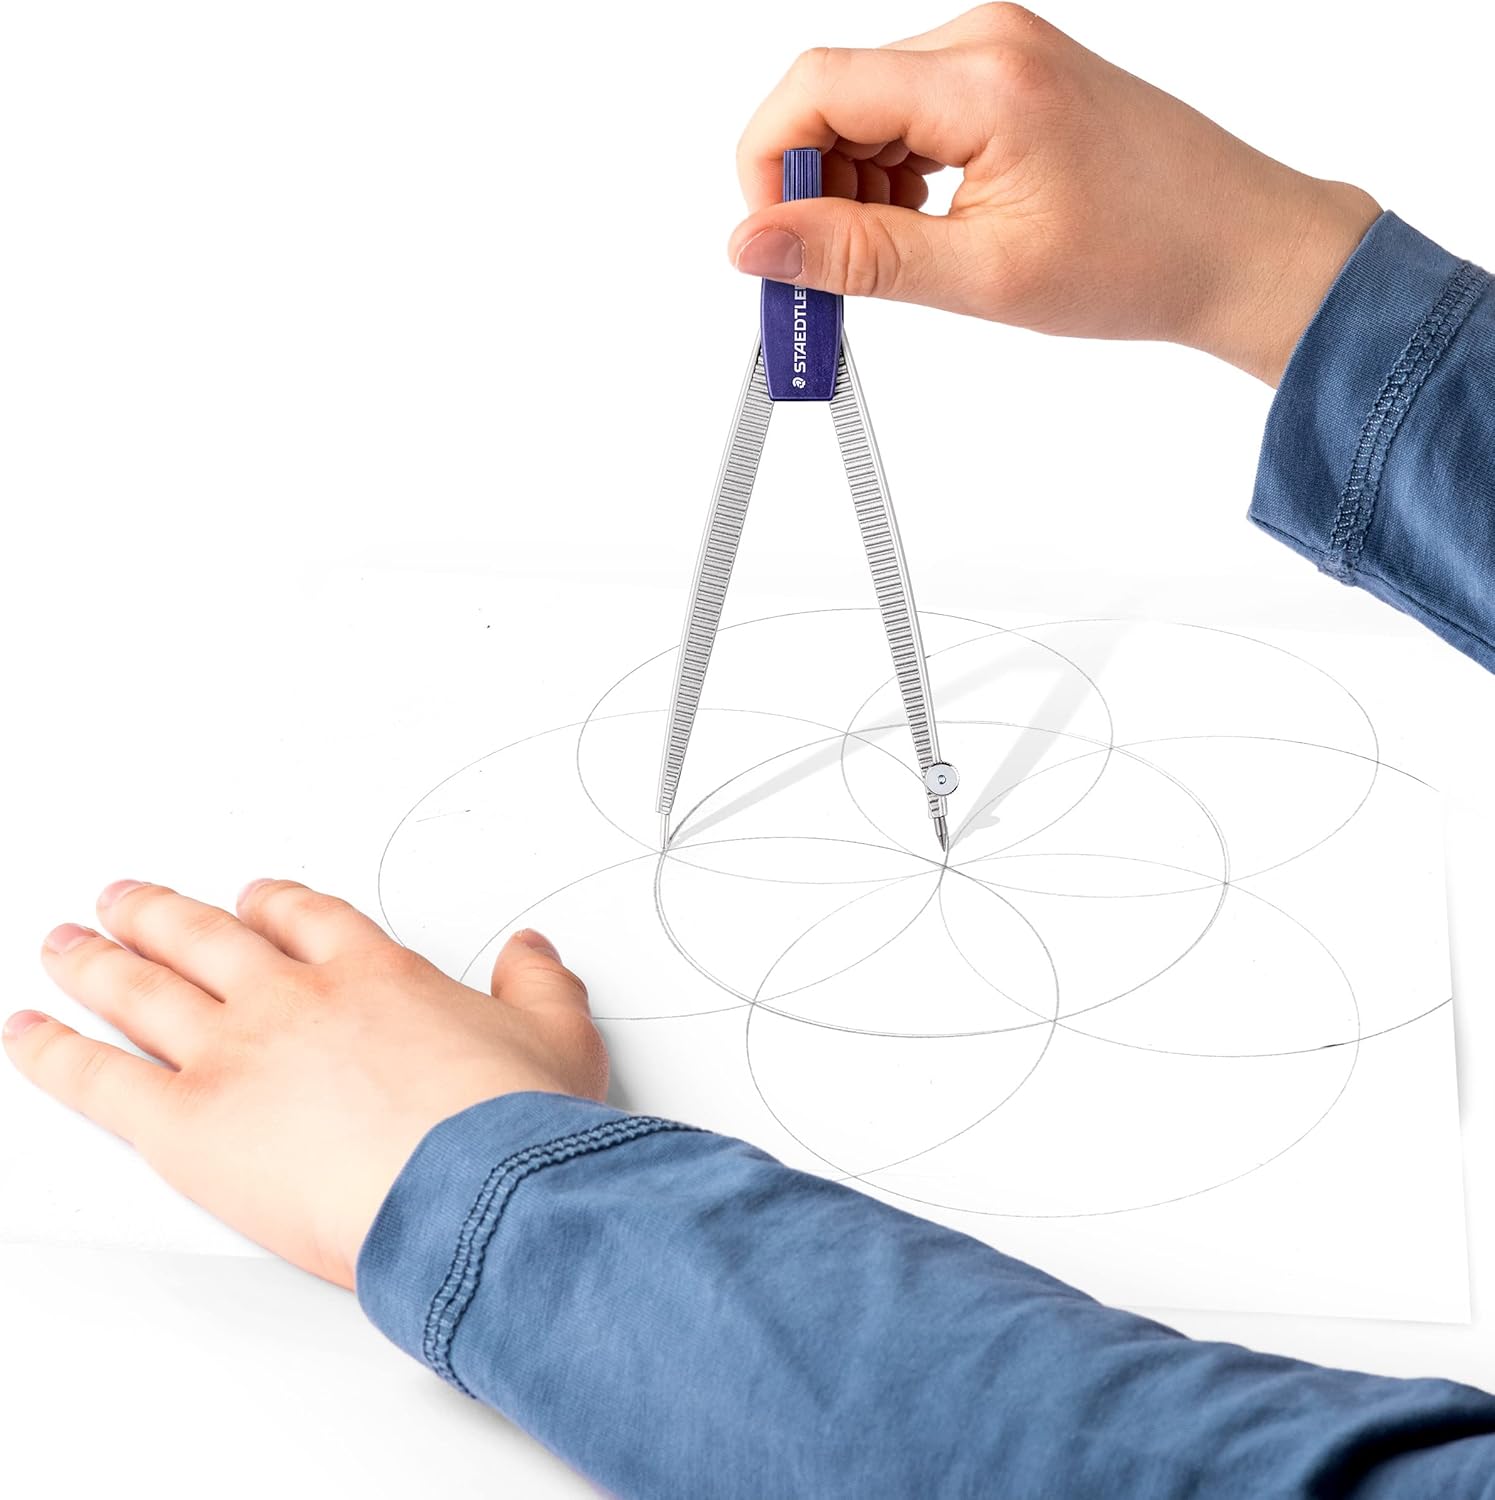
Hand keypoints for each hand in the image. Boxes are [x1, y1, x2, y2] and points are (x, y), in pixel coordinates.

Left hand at [4, 879, 606, 1289]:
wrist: (474, 1191)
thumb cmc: (510, 1123)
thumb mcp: (557, 1036)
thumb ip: (540, 983)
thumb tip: (535, 951)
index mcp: (372, 973)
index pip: (304, 917)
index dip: (270, 903)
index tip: (252, 900)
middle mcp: (292, 998)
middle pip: (205, 936)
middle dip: (158, 913)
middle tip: (124, 898)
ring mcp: (234, 1054)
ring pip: (143, 988)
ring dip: (95, 959)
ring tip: (63, 942)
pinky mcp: (188, 1124)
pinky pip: (98, 1076)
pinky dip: (53, 1050)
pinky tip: (27, 1030)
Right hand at [730, 3, 1380, 384]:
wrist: (1240, 247)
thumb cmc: (1141, 259)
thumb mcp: (981, 276)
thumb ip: (857, 257)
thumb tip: (753, 245)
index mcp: (981, 76)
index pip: (814, 86)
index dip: (768, 169)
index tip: (774, 247)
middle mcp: (985, 38)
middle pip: (834, 92)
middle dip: (812, 186)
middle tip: (830, 276)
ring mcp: (1000, 48)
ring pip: (868, 104)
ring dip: (854, 185)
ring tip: (896, 258)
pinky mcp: (1010, 72)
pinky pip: (913, 109)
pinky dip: (895, 172)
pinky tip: (926, 225)